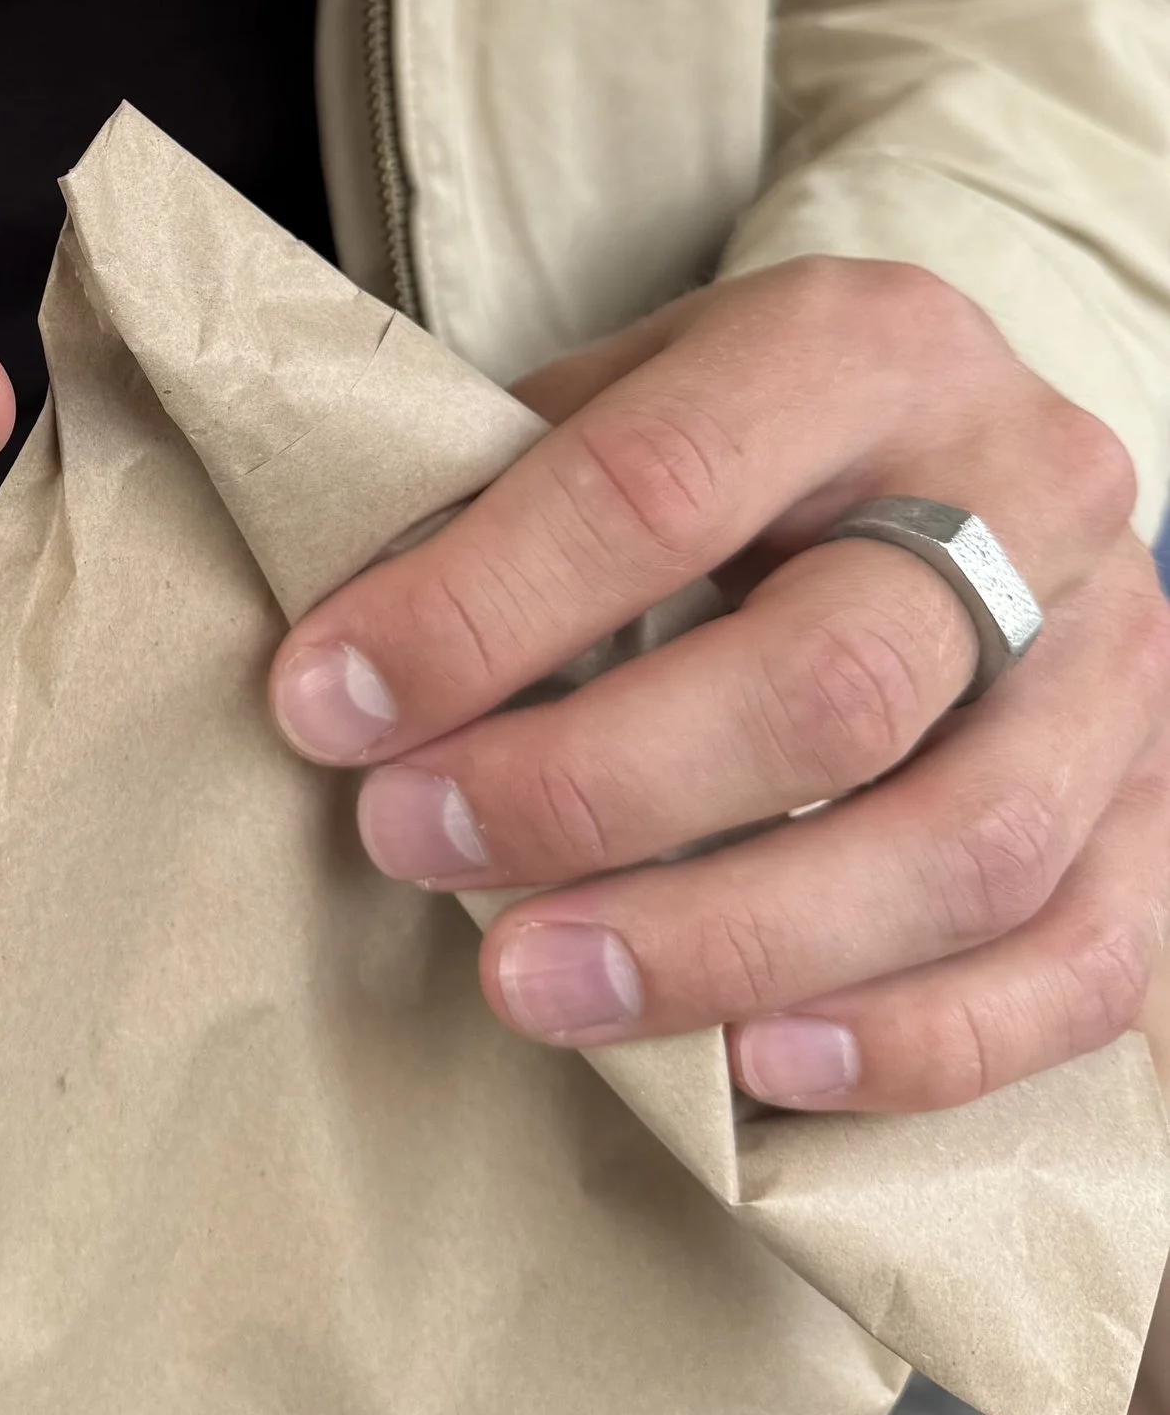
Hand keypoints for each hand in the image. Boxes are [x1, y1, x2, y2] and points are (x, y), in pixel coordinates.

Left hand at [267, 260, 1169, 1109]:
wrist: (963, 441)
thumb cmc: (743, 438)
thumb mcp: (629, 391)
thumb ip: (509, 501)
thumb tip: (349, 670)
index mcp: (864, 343)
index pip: (660, 484)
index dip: (479, 609)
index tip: (328, 703)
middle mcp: (1024, 484)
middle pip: (826, 680)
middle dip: (592, 786)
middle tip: (412, 840)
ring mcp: (1119, 657)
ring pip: (957, 845)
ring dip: (721, 944)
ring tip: (533, 984)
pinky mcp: (1165, 806)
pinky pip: (1079, 964)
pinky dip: (917, 1040)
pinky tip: (756, 1072)